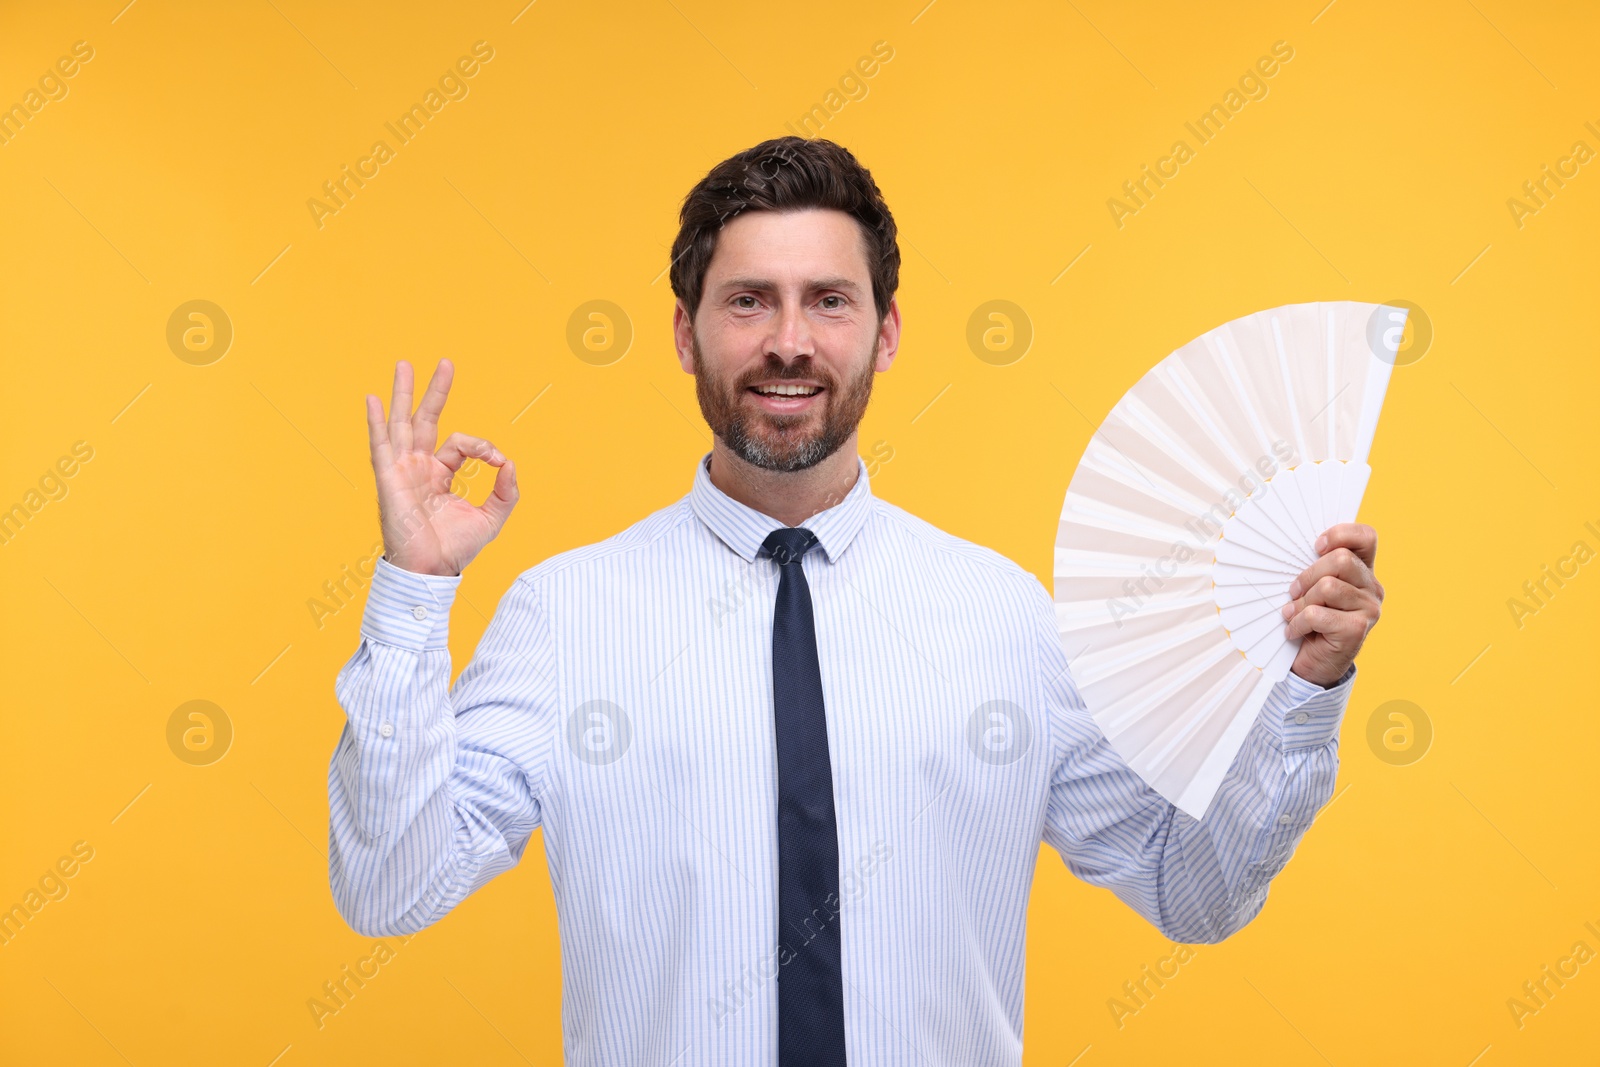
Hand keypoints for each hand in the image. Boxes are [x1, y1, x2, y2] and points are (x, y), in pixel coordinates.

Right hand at [366, 359, 517, 575]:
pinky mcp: (389, 479)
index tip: (497, 461)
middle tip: (446, 362)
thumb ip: (506, 492)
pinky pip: (381, 445)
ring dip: (403, 393)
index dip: (482, 446)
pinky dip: (376, 422)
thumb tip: (510, 463)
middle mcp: (419, 467)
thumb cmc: (454, 549)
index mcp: (440, 474)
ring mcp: (402, 470)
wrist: (431, 571)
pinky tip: (372, 399)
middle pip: (426, 420)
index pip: (460, 443)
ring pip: (402, 424)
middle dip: (435, 391)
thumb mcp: (491, 518)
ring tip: (404, 364)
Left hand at [1281, 523, 1383, 687]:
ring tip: (1295, 613)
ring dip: (1301, 602)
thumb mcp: (1313, 589)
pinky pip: (1316, 614)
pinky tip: (1295, 630)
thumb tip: (1293, 549)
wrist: (1315, 663)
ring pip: (1327, 587)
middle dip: (1307, 575)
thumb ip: (1316, 568)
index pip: (1366, 537)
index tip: (1316, 547)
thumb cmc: (1311, 620)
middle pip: (1340, 560)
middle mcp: (1372, 588)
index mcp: (1363, 571)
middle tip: (1294, 592)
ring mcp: (1369, 610)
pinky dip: (1297, 622)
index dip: (1340, 534)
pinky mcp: (1357, 629)